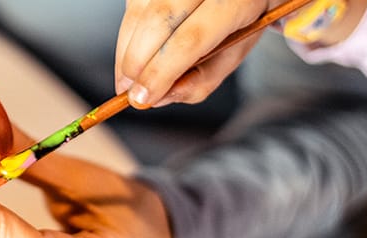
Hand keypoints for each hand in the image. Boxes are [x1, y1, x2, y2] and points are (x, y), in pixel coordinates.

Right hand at [115, 0, 274, 106]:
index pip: (191, 39)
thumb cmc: (241, 18)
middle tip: (128, 89)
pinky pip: (134, 3)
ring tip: (129, 73)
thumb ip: (202, 80)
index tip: (142, 98)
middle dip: (135, 60)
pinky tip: (135, 48)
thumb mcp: (234, 53)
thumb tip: (160, 96)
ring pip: (139, 9)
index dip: (160, 72)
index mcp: (235, 3)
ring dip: (125, 47)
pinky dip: (128, 31)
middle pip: (158, 20)